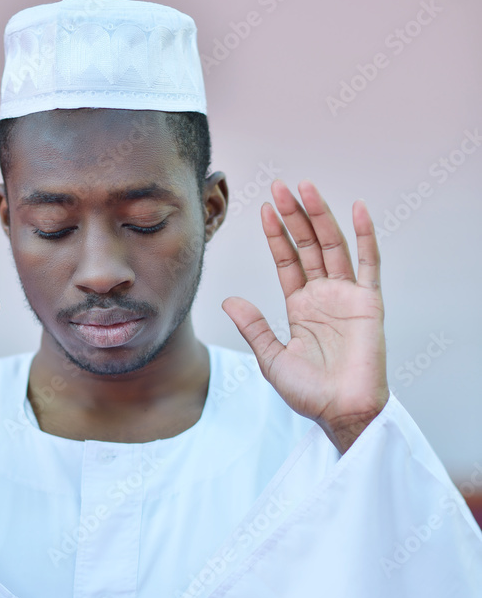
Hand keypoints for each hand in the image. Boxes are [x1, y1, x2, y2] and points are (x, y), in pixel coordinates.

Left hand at [222, 179, 388, 453]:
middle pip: (308, 246)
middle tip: (280, 186)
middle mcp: (323, 296)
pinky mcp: (368, 303)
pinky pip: (369, 264)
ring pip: (333, 246)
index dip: (276, 235)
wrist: (341, 411)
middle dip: (294, 216)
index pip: (287, 261)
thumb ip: (254, 327)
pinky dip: (366, 236)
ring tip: (305, 189)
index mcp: (300, 307)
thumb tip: (230, 300)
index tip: (264, 209)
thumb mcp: (271, 357)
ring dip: (320, 217)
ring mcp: (347, 296)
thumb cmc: (309, 392)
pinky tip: (357, 210)